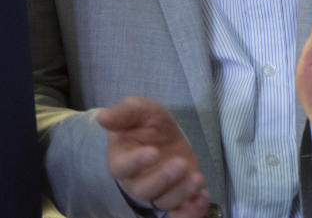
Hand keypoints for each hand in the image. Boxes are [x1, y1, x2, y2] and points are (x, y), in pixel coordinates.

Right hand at [97, 97, 208, 217]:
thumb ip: (123, 113)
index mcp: (122, 159)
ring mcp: (158, 190)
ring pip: (164, 201)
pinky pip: (179, 213)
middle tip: (180, 164)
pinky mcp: (176, 195)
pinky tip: (203, 198)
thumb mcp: (137, 110)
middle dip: (163, 179)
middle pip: (144, 190)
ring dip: (181, 193)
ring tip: (197, 179)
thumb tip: (102, 116)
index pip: (121, 167)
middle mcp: (137, 180)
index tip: (153, 152)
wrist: (163, 133)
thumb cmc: (145, 122)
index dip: (135, 162)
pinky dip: (191, 212)